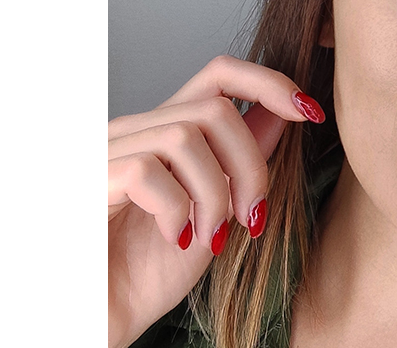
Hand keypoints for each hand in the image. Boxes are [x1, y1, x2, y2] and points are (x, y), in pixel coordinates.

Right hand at [107, 56, 323, 347]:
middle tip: (253, 217)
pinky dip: (176, 209)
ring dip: (216, 193)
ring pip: (186, 135)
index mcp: (163, 132)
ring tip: (211, 236)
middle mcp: (133, 131)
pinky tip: (175, 237)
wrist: (96, 321)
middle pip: (216, 108)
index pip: (219, 74)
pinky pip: (147, 172)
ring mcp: (106, 152)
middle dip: (251, 164)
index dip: (269, 83)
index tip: (309, 112)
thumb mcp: (212, 212)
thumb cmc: (142, 274)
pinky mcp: (86, 181)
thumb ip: (240, 162)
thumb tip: (283, 114)